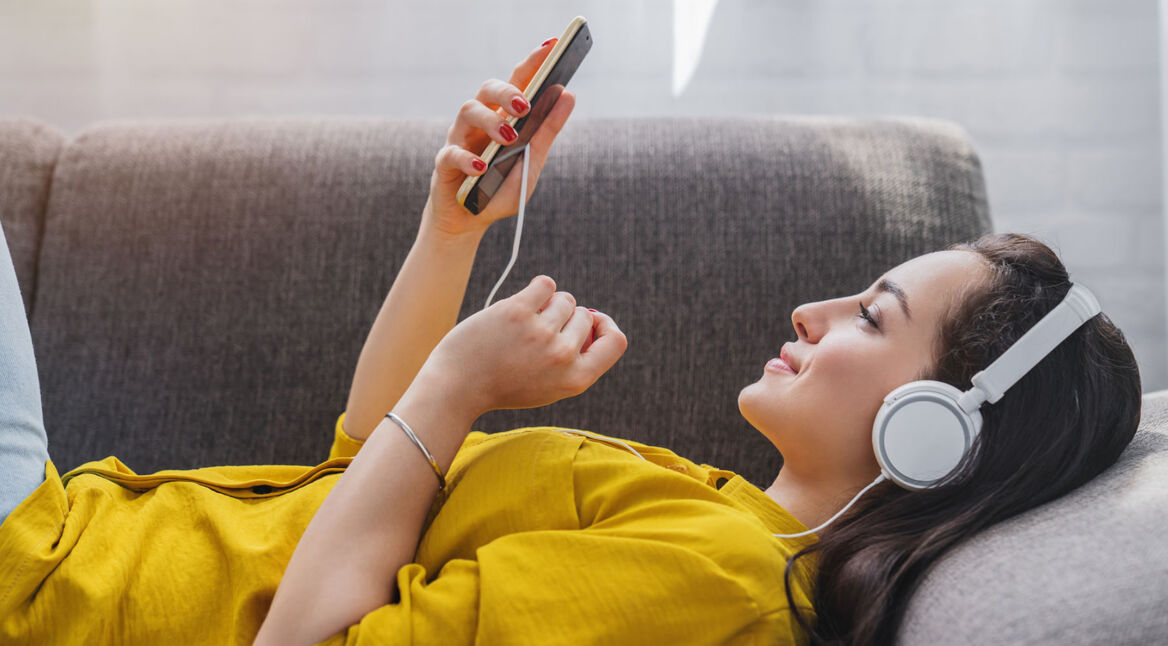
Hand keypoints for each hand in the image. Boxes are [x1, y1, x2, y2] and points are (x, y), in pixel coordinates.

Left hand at [417, 275, 627, 417]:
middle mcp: (563, 357)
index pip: (616, 341)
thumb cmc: (502, 384)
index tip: (589, 323)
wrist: (457, 386)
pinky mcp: (518, 311)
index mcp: (576, 380)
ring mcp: (542, 333)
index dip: (605, 326)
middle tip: (535, 333)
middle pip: (584, 315)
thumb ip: (575, 359)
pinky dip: (536, 290)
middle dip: (565, 317)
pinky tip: (519, 306)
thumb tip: (591, 317)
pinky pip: (545, 284)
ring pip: (564, 299)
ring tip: (522, 324)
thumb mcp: (548, 385)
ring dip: (547, 304)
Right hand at [422, 38, 576, 237]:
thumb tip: (568, 95)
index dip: (532, 61)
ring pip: (468, 111)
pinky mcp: (444, 163)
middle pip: (488, 89)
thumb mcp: (532, 161)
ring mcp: (460, 138)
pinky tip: (482, 167)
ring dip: (491, 120)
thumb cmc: (501, 187)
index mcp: (503, 116)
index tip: (552, 45)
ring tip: (510, 137)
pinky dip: (468, 158)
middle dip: (507, 91)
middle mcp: (480, 121)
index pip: (518, 81)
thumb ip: (547, 130)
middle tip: (525, 105)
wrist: (471, 220)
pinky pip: (451, 153)